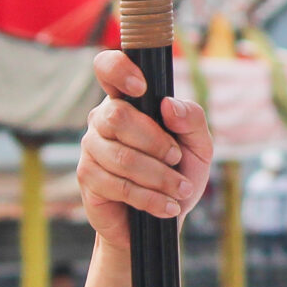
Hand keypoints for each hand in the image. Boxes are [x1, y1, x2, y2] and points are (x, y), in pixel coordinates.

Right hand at [80, 49, 213, 247]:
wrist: (163, 220)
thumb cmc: (179, 173)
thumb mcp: (199, 146)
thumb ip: (192, 119)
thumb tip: (168, 106)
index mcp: (128, 100)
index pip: (108, 67)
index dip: (119, 69)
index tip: (142, 88)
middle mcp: (103, 118)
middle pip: (118, 116)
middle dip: (156, 142)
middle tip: (177, 159)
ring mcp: (91, 147)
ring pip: (122, 156)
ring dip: (159, 177)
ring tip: (180, 190)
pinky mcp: (87, 177)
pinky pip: (118, 185)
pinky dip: (150, 198)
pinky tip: (167, 207)